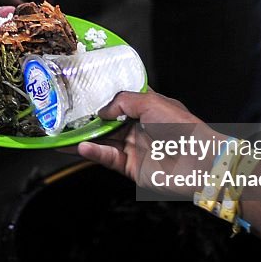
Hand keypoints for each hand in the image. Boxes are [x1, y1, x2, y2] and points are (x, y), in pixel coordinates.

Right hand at [77, 91, 217, 194]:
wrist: (198, 161)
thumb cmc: (181, 127)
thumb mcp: (151, 102)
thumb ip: (122, 101)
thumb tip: (102, 111)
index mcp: (146, 108)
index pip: (119, 101)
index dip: (102, 98)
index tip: (81, 94)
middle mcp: (138, 127)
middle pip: (106, 123)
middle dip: (86, 120)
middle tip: (63, 116)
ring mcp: (133, 147)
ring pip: (103, 141)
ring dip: (84, 138)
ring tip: (62, 134)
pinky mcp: (131, 167)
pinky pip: (108, 158)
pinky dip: (94, 153)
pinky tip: (80, 147)